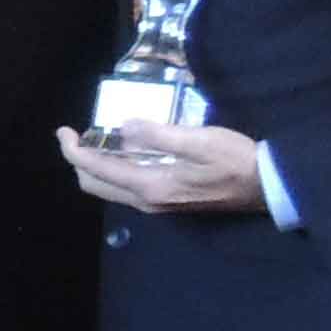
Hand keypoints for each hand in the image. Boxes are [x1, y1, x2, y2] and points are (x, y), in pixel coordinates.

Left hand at [56, 119, 269, 214]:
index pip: (96, 170)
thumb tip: (123, 127)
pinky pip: (128, 187)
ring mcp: (157, 203)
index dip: (73, 150)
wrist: (266, 186)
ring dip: (97, 166)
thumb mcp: (199, 141)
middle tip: (77, 135)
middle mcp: (147, 201)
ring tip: (97, 139)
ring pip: (111, 188)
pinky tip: (124, 151)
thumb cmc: (235, 160)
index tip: (64, 130)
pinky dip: (115, 170)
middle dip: (79, 161)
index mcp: (150, 185)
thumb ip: (158, 135)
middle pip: (96, 185)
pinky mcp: (168, 200)